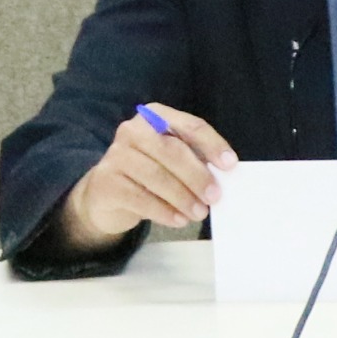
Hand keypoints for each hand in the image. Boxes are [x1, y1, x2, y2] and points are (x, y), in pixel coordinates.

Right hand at [64, 104, 236, 240]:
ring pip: (157, 177)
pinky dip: (164, 212)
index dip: (212, 145)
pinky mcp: (107, 183)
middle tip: (214, 197)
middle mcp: (132, 131)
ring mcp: (116, 156)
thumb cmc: (147, 173)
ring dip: (183, 198)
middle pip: (172, 151)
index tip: (230, 165)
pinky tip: (178, 220)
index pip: (190, 126)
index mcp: (154, 117)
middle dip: (197, 175)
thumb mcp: (170, 160)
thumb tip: (221, 178)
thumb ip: (194, 161)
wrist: (106, 193)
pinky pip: (141, 199)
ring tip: (199, 213)